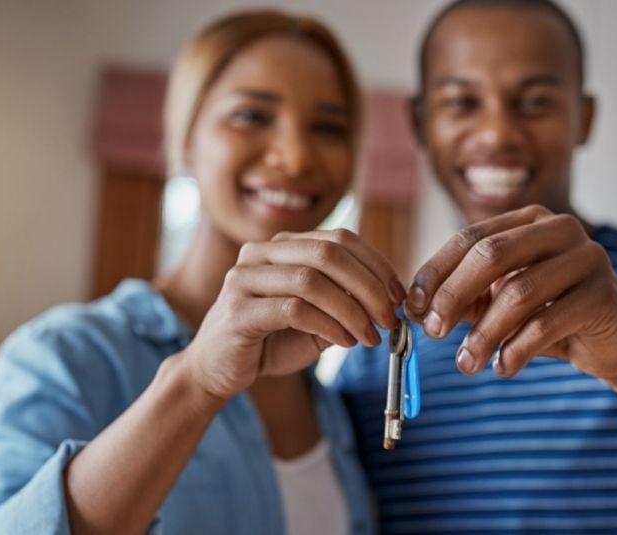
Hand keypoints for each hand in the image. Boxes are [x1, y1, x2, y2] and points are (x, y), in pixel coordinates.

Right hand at [183, 229, 404, 398]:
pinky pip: (294, 309)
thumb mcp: (318, 319)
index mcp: (283, 246)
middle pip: (328, 253)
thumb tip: (390, 300)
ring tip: (369, 336)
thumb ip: (347, 303)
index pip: (340, 238)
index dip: (376, 264)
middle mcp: (261, 253)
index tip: (398, 295)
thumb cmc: (270, 341)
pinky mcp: (238, 309)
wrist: (218, 370)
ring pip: (312, 279)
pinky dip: (328, 325)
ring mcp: (245, 278)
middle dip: (368, 286)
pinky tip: (344, 341)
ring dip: (351, 310)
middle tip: (390, 317)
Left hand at [405, 205, 616, 379]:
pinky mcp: (604, 294)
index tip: (412, 307)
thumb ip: (464, 300)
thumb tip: (413, 309)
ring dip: (484, 333)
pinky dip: (517, 349)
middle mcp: (560, 228)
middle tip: (433, 332)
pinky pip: (547, 323)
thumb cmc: (550, 317)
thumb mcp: (499, 305)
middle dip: (454, 296)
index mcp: (530, 220)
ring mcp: (587, 257)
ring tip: (467, 364)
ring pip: (518, 292)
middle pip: (491, 255)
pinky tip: (503, 367)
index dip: (436, 271)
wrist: (613, 342)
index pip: (471, 237)